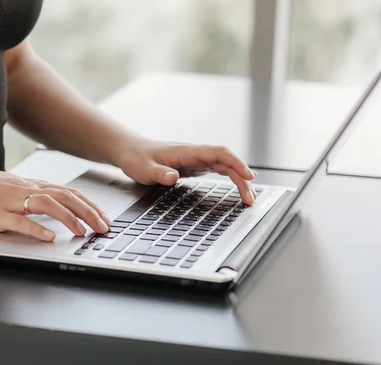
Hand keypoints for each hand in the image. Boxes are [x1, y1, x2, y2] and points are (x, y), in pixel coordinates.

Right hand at [0, 162, 110, 240]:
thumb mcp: (12, 190)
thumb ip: (32, 200)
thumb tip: (53, 213)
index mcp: (31, 185)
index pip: (68, 193)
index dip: (89, 205)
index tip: (104, 217)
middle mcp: (25, 190)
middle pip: (65, 197)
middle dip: (88, 212)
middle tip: (103, 227)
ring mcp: (11, 201)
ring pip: (48, 205)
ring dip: (69, 218)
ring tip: (82, 232)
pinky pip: (19, 220)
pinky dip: (37, 228)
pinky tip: (49, 237)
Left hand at [112, 138, 257, 204]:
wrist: (130, 150)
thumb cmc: (136, 158)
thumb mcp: (143, 169)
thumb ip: (159, 173)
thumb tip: (173, 177)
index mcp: (188, 151)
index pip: (219, 153)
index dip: (236, 163)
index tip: (248, 176)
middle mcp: (196, 154)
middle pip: (227, 162)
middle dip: (242, 179)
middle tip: (250, 199)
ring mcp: (196, 160)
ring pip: (225, 166)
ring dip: (239, 180)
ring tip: (249, 197)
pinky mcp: (194, 166)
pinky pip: (218, 170)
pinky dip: (231, 178)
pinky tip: (239, 185)